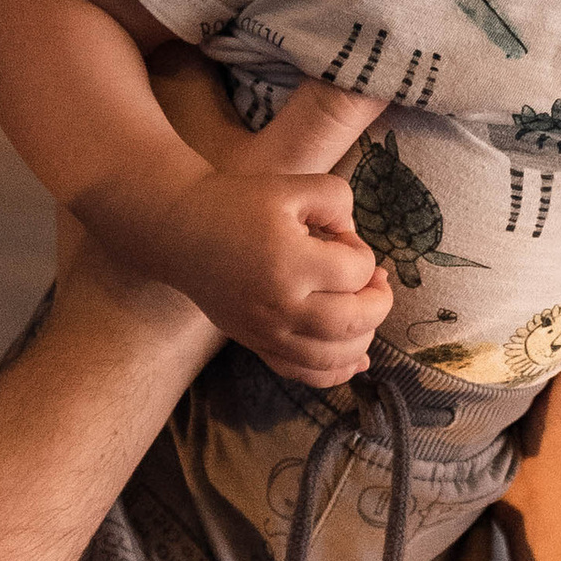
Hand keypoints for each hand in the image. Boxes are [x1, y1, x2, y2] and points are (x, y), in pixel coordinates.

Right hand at [71, 68, 390, 382]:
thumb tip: (356, 242)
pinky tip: (357, 359)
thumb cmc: (239, 203)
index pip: (356, 272)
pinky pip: (305, 374)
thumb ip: (338, 201)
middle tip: (376, 280)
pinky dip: (338, 372)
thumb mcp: (294, 185)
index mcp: (289, 262)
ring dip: (364, 336)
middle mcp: (279, 306)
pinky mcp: (257, 345)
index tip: (344, 239)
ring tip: (364, 308)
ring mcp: (266, 333)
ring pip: (335, 357)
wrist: (182, 230)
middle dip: (378, 301)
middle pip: (354, 321)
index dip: (363, 254)